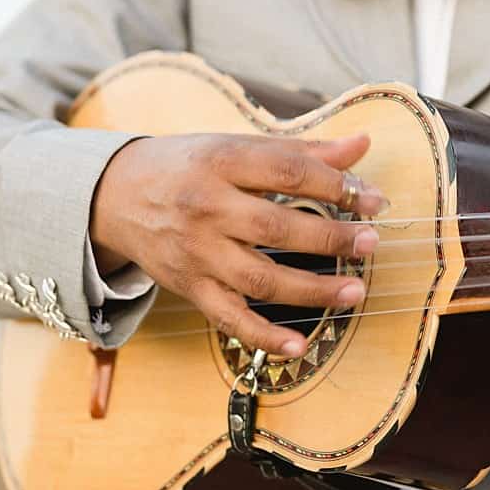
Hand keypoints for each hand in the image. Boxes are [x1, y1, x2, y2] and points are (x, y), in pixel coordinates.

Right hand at [90, 133, 386, 356]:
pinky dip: (265, 336)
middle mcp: (206, 207)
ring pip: (259, 278)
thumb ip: (303, 150)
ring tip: (355, 291)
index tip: (374, 200)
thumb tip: (362, 144)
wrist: (115, 195)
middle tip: (371, 243)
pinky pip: (230, 318)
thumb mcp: (237, 147)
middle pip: (277, 227)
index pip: (288, 172)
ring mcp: (196, 252)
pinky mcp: (188, 287)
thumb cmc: (189, 166)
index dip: (337, 186)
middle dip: (331, 238)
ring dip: (313, 290)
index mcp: (222, 161)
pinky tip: (301, 345)